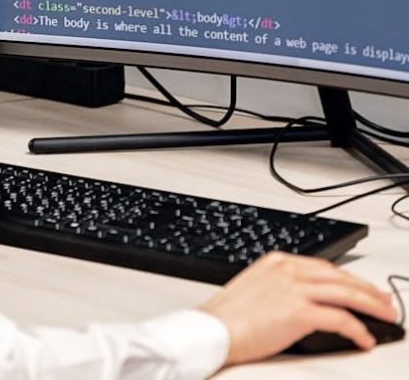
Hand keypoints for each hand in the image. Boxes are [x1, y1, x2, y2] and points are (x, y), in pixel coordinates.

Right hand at [200, 251, 396, 363]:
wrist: (213, 328)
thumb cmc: (227, 316)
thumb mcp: (255, 289)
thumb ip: (279, 287)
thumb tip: (303, 302)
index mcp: (277, 261)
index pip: (324, 266)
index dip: (348, 279)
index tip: (362, 288)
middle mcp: (288, 270)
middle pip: (339, 277)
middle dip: (367, 290)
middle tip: (385, 301)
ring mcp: (294, 289)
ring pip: (345, 293)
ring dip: (371, 305)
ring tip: (386, 316)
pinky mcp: (299, 311)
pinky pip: (339, 318)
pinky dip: (357, 329)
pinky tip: (364, 338)